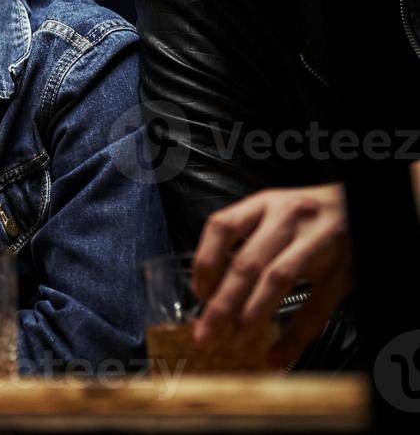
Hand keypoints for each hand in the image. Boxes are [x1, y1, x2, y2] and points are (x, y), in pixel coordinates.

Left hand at [192, 184, 349, 366]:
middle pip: (246, 263)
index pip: (222, 228)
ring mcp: (318, 242)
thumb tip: (212, 287)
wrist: (357, 206)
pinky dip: (296, 335)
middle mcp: (288, 218)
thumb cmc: (307, 216)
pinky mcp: (344, 269)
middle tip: (205, 333)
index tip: (200, 294)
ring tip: (235, 340)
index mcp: (264, 204)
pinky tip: (279, 354)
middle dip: (221, 303)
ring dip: (252, 314)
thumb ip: (246, 239)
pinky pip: (317, 306)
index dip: (205, 264)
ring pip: (277, 280)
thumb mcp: (274, 213)